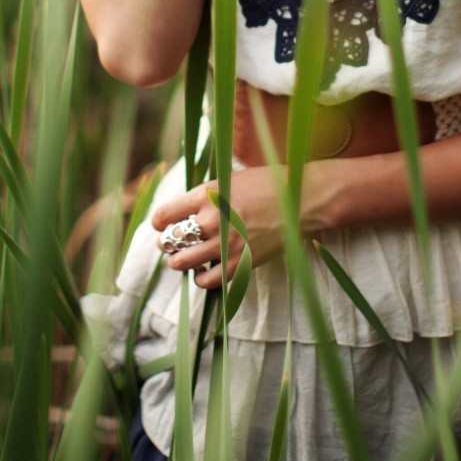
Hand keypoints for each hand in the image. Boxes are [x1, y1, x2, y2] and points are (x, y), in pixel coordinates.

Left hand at [150, 164, 290, 290]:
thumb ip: (205, 196)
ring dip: (177, 262)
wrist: (302, 200)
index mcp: (207, 194)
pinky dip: (200, 278)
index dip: (158, 222)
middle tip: (170, 244)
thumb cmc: (268, 184)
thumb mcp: (230, 180)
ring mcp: (226, 243)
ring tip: (181, 259)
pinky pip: (207, 280)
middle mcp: (212, 219)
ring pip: (182, 262)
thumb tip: (182, 210)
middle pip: (170, 240)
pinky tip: (203, 270)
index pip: (164, 214)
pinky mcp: (241, 262)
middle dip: (166, 244)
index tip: (161, 225)